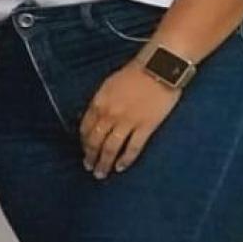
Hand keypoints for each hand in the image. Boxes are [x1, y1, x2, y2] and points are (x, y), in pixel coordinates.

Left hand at [79, 62, 180, 178]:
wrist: (159, 68)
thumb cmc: (134, 73)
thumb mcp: (108, 85)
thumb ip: (100, 103)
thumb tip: (95, 118)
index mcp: (98, 103)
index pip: (85, 128)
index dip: (83, 142)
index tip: (84, 150)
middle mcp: (109, 115)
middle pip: (95, 141)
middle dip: (90, 156)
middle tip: (88, 167)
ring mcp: (127, 122)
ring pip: (111, 148)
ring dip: (104, 163)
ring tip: (100, 173)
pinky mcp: (146, 127)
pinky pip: (133, 148)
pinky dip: (125, 160)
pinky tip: (120, 167)